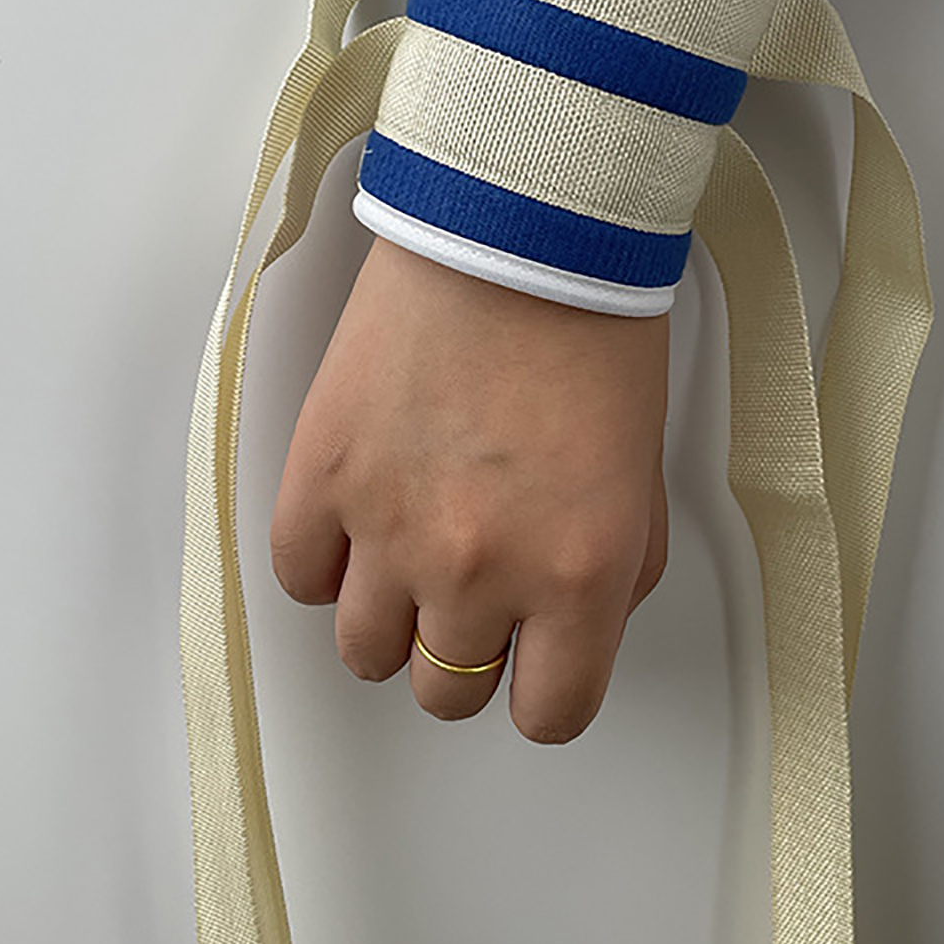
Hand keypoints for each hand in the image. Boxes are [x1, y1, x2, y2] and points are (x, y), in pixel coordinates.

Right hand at [270, 233, 669, 743]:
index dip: (542, 692)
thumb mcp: (644, 473)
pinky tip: (357, 523)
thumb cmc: (591, 328)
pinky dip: (325, 564)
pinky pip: (299, 578)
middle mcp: (482, 571)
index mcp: (581, 574)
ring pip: (367, 654)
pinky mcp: (322, 475)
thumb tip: (574, 625)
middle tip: (472, 596)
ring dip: (391, 621)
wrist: (517, 228)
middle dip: (465, 655)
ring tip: (407, 561)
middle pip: (448, 694)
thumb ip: (616, 571)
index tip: (534, 668)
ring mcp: (391, 529)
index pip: (550, 715)